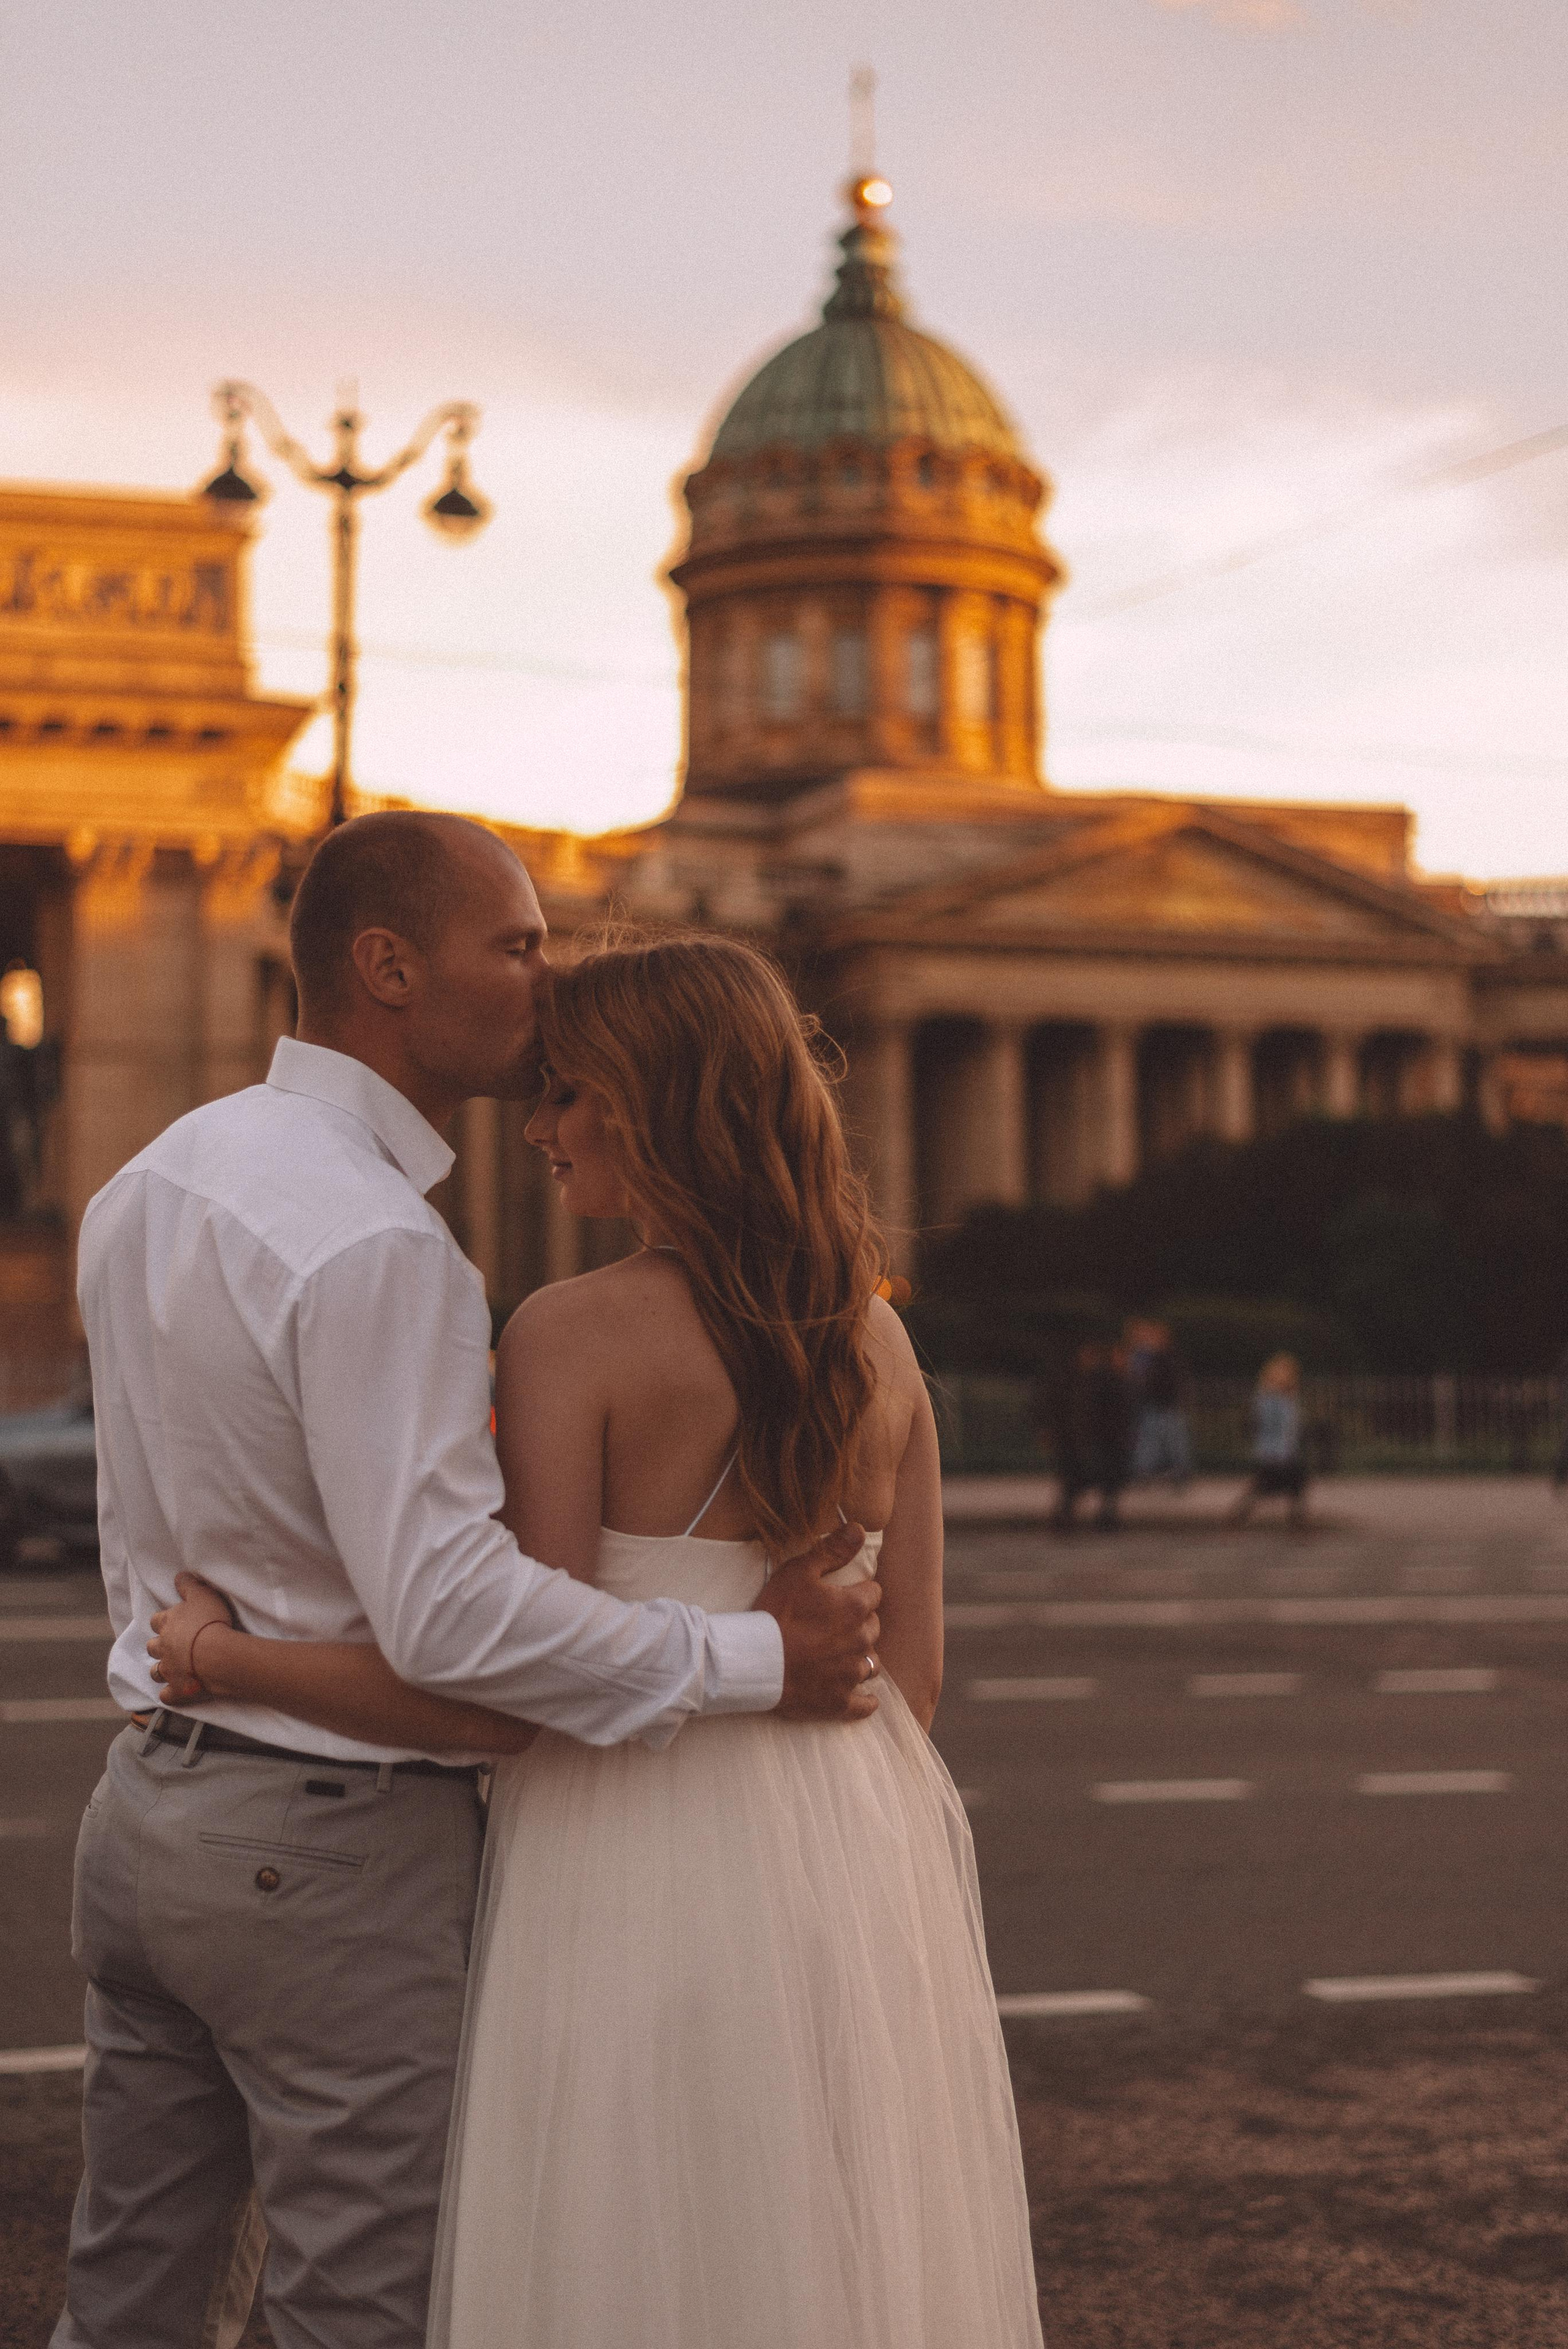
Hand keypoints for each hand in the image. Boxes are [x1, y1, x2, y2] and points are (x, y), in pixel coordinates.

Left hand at [148, 1573, 238, 1706]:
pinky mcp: (176, 1690)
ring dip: (160, 1670)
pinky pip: (166, 1696)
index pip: (156, 1620)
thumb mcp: (201, 1594)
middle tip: (170, 1646)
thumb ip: (188, 1585)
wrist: (215, 1654)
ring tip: (169, 1670)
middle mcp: (162, 1647)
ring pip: (155, 1672)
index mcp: (167, 1623)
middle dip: (158, 1647)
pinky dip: (169, 1695)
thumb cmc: (209, 1621)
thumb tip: (178, 1575)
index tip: (169, 1622)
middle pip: (153, 1647)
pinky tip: (173, 1694)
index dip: (162, 1621)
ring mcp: (168, 1670)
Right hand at [754, 1522, 881, 1721]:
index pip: (873, 1594)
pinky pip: (866, 1704)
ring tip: (839, 1655)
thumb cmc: (775, 1614)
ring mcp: (852, 1674)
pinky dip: (865, 1700)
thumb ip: (832, 1550)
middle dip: (859, 1623)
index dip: (857, 1592)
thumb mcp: (799, 1572)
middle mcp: (862, 1641)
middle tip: (833, 1624)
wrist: (753, 1662)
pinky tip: (860, 1696)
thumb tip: (859, 1528)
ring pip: (872, 1663)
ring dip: (860, 1657)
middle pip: (873, 1627)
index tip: (839, 1596)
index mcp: (855, 1608)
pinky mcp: (841, 1702)